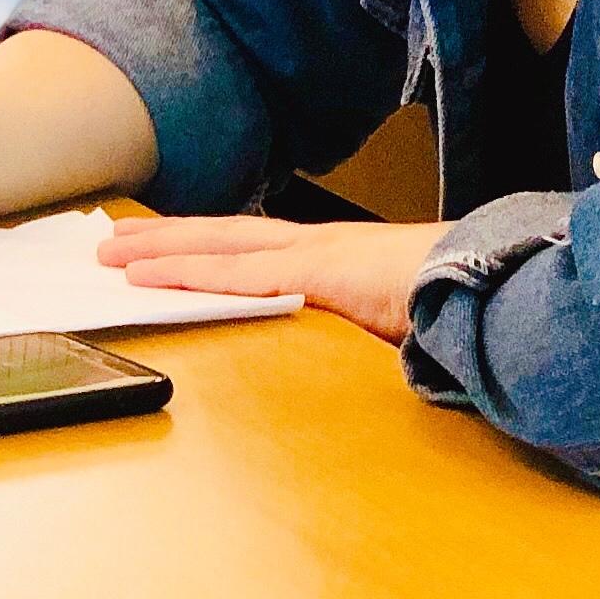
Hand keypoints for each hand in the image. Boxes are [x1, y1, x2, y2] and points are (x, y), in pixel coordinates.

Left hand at [98, 216, 440, 342]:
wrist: (490, 284)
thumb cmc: (451, 303)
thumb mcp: (390, 322)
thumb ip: (357, 335)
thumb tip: (343, 361)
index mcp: (331, 257)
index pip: (252, 247)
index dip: (203, 246)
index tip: (161, 248)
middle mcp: (315, 244)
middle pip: (222, 237)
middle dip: (165, 239)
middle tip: (110, 243)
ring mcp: (313, 252)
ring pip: (217, 247)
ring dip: (161, 250)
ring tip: (112, 255)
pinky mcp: (315, 271)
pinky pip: (237, 274)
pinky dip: (188, 273)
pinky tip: (149, 276)